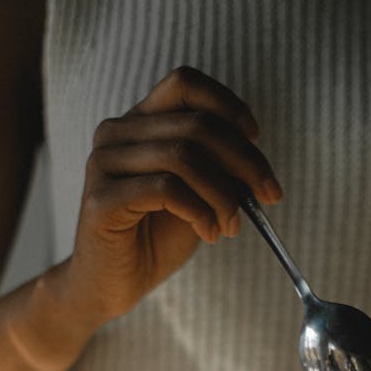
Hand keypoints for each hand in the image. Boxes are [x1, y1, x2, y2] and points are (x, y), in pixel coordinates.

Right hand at [58, 66, 281, 327]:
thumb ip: (218, 173)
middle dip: (245, 161)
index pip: (185, 84)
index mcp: (138, 123)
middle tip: (268, 195)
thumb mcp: (197, 198)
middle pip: (196, 124)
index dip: (228, 105)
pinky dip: (200, 212)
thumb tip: (257, 164)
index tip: (256, 139)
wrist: (110, 286)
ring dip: (223, 194)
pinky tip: (210, 233)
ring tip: (231, 225)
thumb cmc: (153, 240)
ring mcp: (104, 164)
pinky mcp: (102, 200)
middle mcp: (116, 134)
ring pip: (184, 156)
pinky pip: (167, 190)